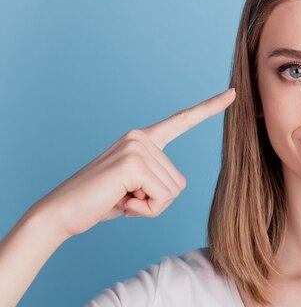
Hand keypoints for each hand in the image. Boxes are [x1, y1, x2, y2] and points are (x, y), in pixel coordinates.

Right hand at [30, 88, 236, 238]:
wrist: (62, 212)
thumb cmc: (100, 201)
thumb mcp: (136, 188)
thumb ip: (156, 180)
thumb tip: (171, 187)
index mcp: (144, 139)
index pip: (182, 121)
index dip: (209, 108)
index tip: (233, 94)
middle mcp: (141, 137)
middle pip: (180, 182)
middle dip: (155, 201)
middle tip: (125, 197)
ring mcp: (137, 147)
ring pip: (172, 192)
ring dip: (148, 206)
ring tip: (121, 198)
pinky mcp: (133, 163)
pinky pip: (162, 199)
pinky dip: (144, 210)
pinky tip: (121, 202)